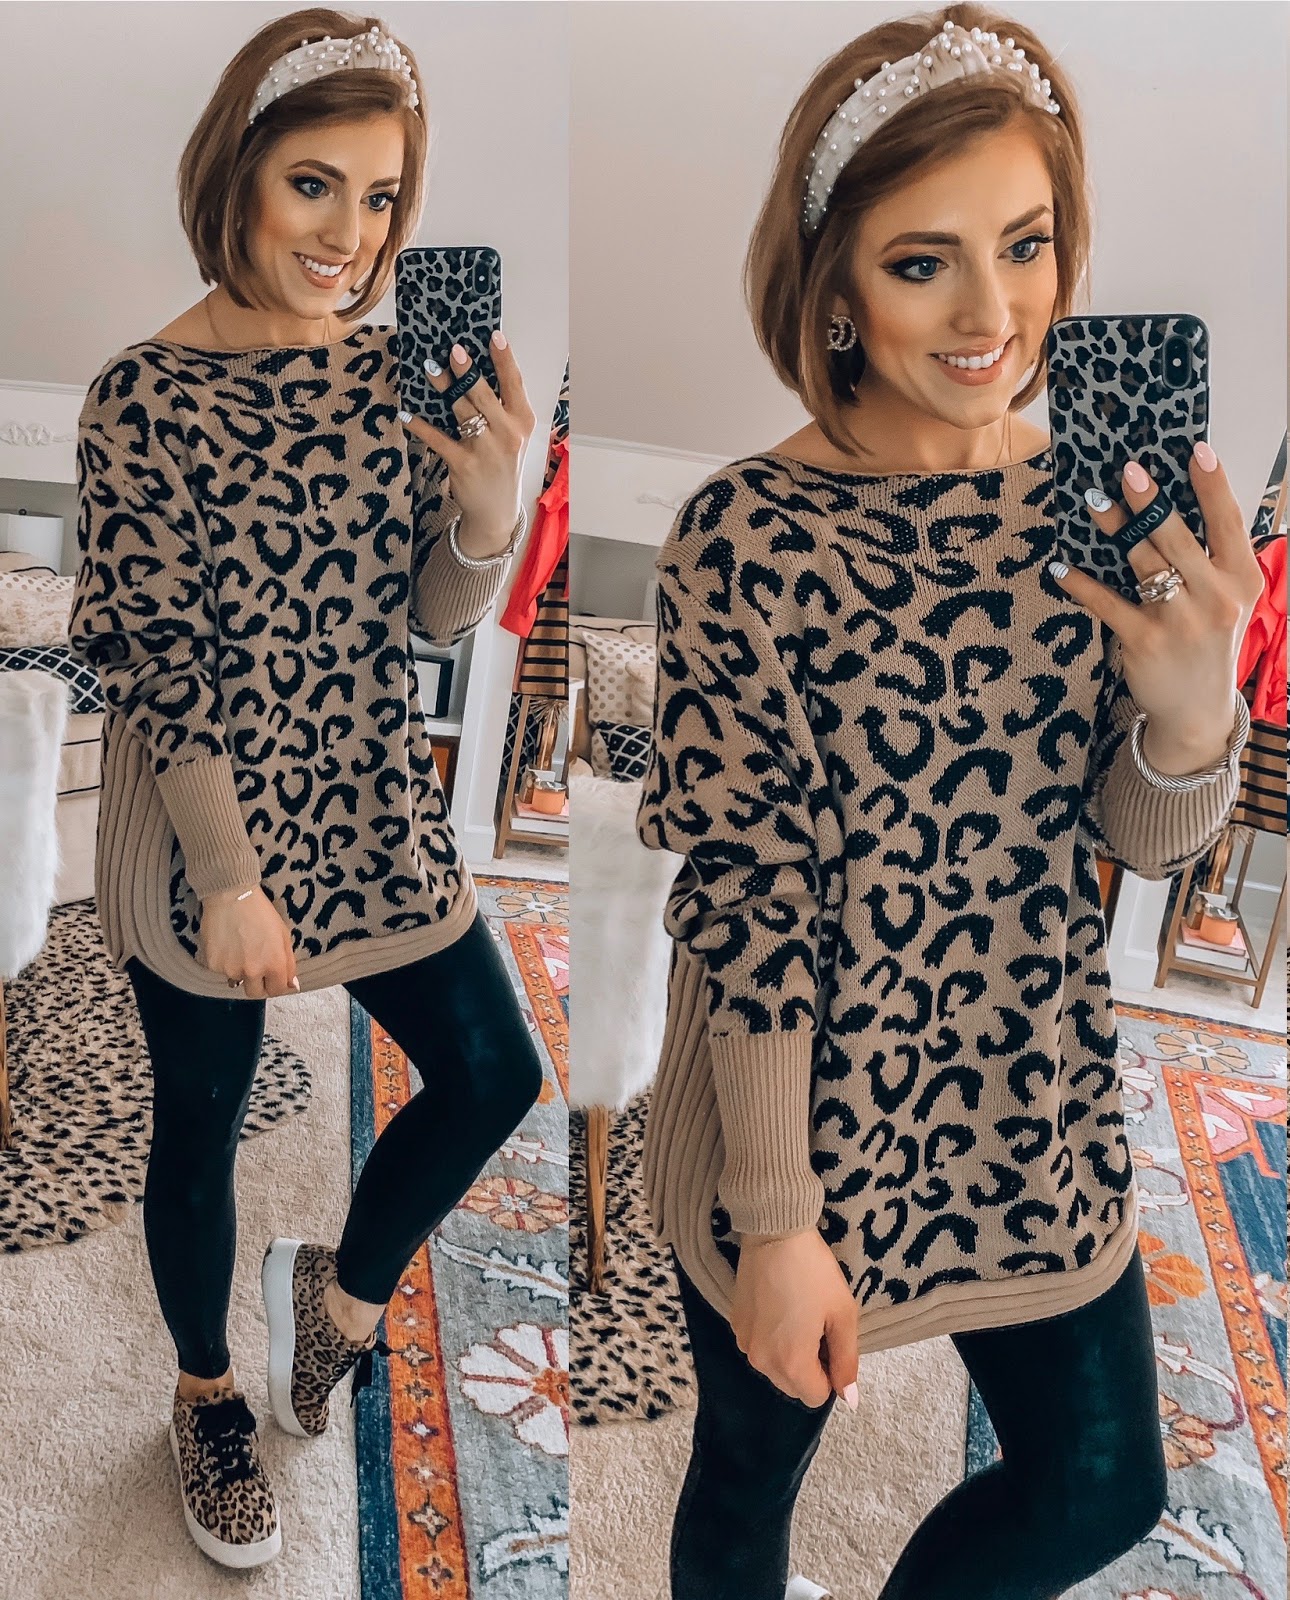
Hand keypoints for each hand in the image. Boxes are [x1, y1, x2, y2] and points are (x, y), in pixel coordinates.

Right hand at [198, 886, 298, 999]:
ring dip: (240, 970)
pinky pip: (221, 970)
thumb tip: (292, 986)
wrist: (231, 896)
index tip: (273, 977)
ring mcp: (231, 969)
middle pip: (255, 993)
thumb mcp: (283, 935)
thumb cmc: (260, 912)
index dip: (276, 984)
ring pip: (237, 980)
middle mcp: (252, 971)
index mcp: (274, 964)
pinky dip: (225, 961)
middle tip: (256, 965)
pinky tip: (227, 943)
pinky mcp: (213, 965)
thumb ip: (289, 964)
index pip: (277, 991)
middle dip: (258, 984)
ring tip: (240, 946)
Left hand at [400, 330, 536, 554]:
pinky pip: (438, 439)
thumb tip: (475, 367)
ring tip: (429, 366)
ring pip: (462, 410)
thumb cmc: (502, 464)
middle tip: (454, 349)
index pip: (515, 383)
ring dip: (444, 387)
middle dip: (468, 371)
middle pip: (485, 394)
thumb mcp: (513, 434)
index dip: (505, 358)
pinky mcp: (464, 464)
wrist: (496, 510)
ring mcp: (486, 449)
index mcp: (522, 421)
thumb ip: (501, 405)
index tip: (494, 335)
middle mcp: (507, 433)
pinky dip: (420, 426)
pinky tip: (406, 414)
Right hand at [730, 1228, 859, 1409]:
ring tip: (798, 1315)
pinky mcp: (735, 1324)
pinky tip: (780, 1307)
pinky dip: (772, 1339)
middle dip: (809, 1368)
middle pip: (793, 1387)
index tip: (831, 1341)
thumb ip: (847, 1362)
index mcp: (791, 1363)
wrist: (775, 1232)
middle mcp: (762, 1361)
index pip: (816, 1397)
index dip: (830, 1374)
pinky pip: (759, 1348)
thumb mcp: (843, 1315)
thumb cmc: (814, 1272)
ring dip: (790, 1355)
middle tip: (817, 1327)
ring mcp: (744, 1342)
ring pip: (775, 1369)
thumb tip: (849, 1400)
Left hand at [1049, 446, 1263, 760]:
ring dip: (1116, 529)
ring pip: (1143, 563)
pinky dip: (1082, 585)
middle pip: (1179, 538)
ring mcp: (1180, 620)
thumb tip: (1180, 503)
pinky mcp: (1144, 641)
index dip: (1213, 485)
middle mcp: (1215, 598)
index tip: (1197, 450)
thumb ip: (1214, 558)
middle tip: (1128, 470)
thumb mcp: (1229, 599)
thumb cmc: (1208, 642)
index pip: (1229, 523)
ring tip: (1094, 502)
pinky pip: (1108, 604)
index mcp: (1241, 580)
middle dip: (1151, 502)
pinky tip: (1061, 568)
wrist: (1196, 710)